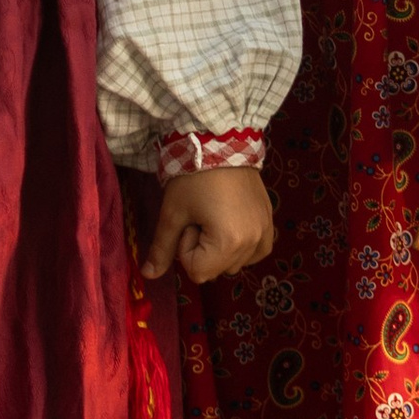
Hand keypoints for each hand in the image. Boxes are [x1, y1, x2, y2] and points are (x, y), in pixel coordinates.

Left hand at [144, 167, 273, 286]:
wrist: (222, 143)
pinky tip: (233, 225)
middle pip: (217, 270)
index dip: (186, 249)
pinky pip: (256, 252)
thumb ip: (162, 248)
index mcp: (229, 243)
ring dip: (222, 248)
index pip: (197, 272)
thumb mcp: (173, 213)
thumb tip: (148, 275)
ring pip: (235, 263)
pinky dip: (243, 246)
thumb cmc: (193, 178)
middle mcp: (252, 243)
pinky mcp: (270, 223)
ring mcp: (265, 233)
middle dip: (203, 249)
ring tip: (217, 215)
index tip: (190, 221)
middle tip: (202, 215)